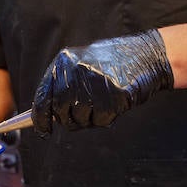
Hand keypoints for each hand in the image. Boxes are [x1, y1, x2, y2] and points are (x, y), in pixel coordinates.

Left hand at [32, 29, 173, 133]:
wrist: (145, 55)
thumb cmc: (112, 63)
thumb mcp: (82, 65)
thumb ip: (64, 85)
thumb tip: (46, 115)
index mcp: (63, 63)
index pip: (42, 97)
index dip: (40, 118)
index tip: (43, 131)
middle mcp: (74, 74)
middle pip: (60, 112)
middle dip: (69, 120)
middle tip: (83, 116)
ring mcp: (92, 86)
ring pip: (79, 119)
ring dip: (90, 118)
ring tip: (103, 101)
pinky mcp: (110, 98)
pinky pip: (100, 121)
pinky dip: (106, 118)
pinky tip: (114, 102)